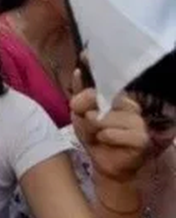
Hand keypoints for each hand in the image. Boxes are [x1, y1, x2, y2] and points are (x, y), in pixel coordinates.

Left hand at [71, 69, 148, 184]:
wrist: (105, 164)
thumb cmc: (94, 136)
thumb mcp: (80, 114)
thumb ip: (79, 95)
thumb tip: (77, 71)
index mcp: (118, 96)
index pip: (107, 78)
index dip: (94, 65)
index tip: (85, 53)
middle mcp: (130, 104)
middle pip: (97, 97)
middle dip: (83, 110)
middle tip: (88, 122)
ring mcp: (138, 120)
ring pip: (101, 117)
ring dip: (92, 128)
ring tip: (98, 134)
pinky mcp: (141, 137)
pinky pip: (110, 132)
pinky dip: (103, 138)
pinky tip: (107, 142)